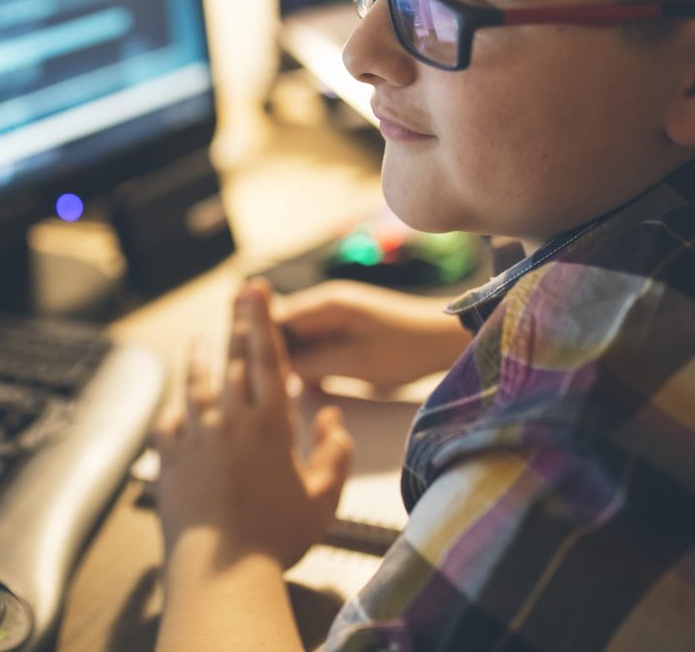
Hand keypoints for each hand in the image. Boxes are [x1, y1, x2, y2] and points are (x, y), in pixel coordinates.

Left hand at [154, 279, 352, 570]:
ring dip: (198, 359)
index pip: (267, 358)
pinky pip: (168, 426)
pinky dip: (173, 414)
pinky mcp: (170, 461)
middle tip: (235, 294)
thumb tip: (329, 415)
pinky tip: (174, 410)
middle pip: (232, 362)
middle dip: (235, 324)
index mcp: (270, 424)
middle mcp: (229, 421)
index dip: (262, 320)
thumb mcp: (323, 497)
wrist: (223, 570)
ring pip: (194, 386)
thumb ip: (334, 452)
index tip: (256, 290)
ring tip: (197, 339)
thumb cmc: (279, 536)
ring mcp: (195, 439)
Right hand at [273, 280, 469, 389]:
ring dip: (293, 362)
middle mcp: (325, 303)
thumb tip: (276, 370)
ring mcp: (335, 314)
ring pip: (298, 338)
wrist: (446, 340)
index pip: (273, 318)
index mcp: (325, 304)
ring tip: (288, 391)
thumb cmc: (405, 350)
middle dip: (274, 355)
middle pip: (282, 328)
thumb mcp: (356, 362)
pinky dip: (312, 362)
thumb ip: (314, 363)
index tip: (248, 375)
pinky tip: (312, 387)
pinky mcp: (346, 328)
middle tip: (266, 390)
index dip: (258, 344)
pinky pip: (316, 343)